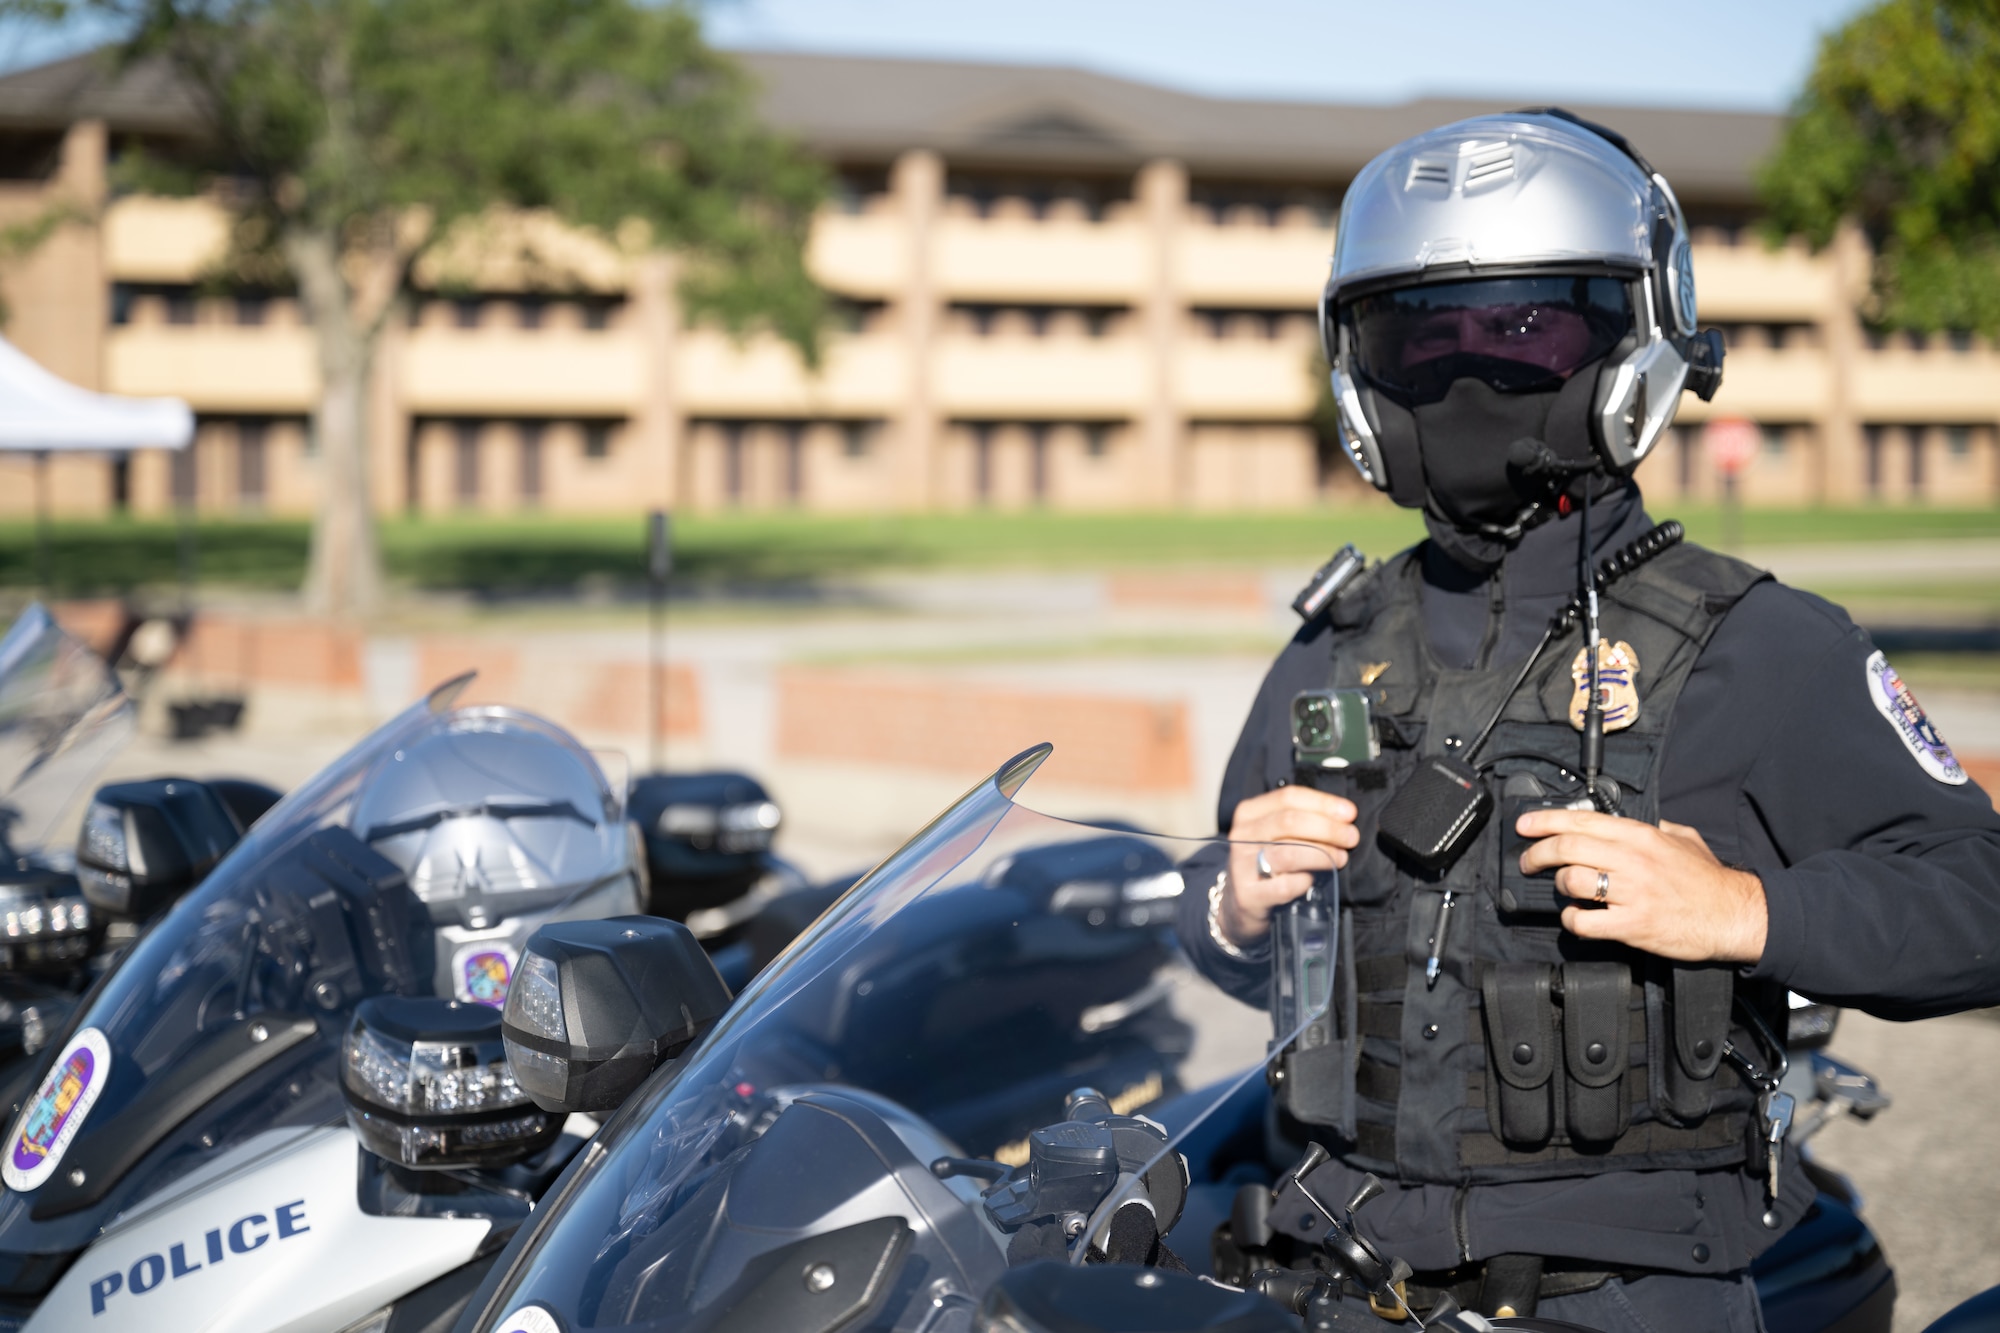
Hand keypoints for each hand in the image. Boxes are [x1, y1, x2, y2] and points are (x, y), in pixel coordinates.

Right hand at [1221, 786, 1358, 944]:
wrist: (1241, 905)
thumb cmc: (1268, 864)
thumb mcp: (1277, 835)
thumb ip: (1303, 821)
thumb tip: (1344, 816)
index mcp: (1250, 812)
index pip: (1289, 797)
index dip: (1323, 803)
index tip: (1350, 813)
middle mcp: (1242, 835)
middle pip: (1289, 822)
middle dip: (1328, 829)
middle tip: (1351, 838)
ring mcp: (1242, 866)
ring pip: (1288, 853)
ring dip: (1322, 854)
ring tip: (1341, 859)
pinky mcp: (1248, 896)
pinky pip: (1284, 886)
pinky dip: (1305, 881)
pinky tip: (1313, 881)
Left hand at [1515, 809, 1767, 963]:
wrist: (1734, 914)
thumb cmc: (1708, 880)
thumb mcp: (1683, 837)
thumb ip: (1654, 827)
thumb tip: (1630, 822)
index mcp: (1640, 835)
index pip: (1581, 820)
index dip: (1545, 821)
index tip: (1524, 826)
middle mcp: (1632, 859)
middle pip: (1567, 848)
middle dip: (1537, 854)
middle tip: (1527, 862)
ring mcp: (1632, 892)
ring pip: (1571, 881)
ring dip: (1559, 886)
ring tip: (1564, 890)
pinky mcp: (1632, 924)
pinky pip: (1584, 921)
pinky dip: (1572, 920)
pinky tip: (1577, 917)